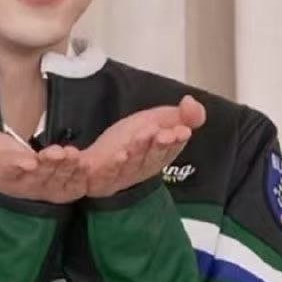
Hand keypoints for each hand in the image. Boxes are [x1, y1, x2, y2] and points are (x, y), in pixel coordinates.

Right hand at [0, 102, 86, 204]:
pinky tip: (83, 161)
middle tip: (60, 153)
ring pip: (53, 180)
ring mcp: (36, 185)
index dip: (17, 166)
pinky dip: (75, 175)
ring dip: (65, 170)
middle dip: (49, 167)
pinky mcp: (51, 184)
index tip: (28, 161)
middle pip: (35, 177)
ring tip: (74, 155)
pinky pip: (65, 184)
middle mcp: (18, 183)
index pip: (6, 171)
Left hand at [81, 95, 205, 197]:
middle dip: (158, 147)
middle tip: (163, 135)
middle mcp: (140, 169)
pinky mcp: (97, 179)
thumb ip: (178, 115)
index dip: (176, 141)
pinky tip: (113, 156)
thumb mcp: (153, 122)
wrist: (90, 165)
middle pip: (151, 160)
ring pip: (130, 166)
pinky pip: (101, 174)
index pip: (170, 151)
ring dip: (136, 152)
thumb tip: (192, 102)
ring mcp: (119, 176)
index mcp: (157, 157)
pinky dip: (107, 166)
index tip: (182, 131)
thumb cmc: (125, 143)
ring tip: (139, 138)